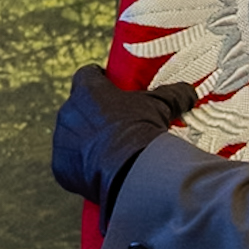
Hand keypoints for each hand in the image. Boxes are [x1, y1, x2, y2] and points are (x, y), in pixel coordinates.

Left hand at [51, 66, 195, 217]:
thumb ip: (173, 95)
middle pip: (78, 108)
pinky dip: (81, 167)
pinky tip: (100, 172)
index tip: (110, 88)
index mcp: (87, 89)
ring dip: (85, 142)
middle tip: (115, 127)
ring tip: (109, 154)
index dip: (99, 81)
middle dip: (93, 115)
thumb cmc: (142, 130)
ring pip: (71, 137)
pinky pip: (69, 163)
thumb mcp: (161, 107)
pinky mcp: (59, 165)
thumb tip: (189, 91)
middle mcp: (67, 110)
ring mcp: (61, 139)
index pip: (87, 75)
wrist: (129, 170)